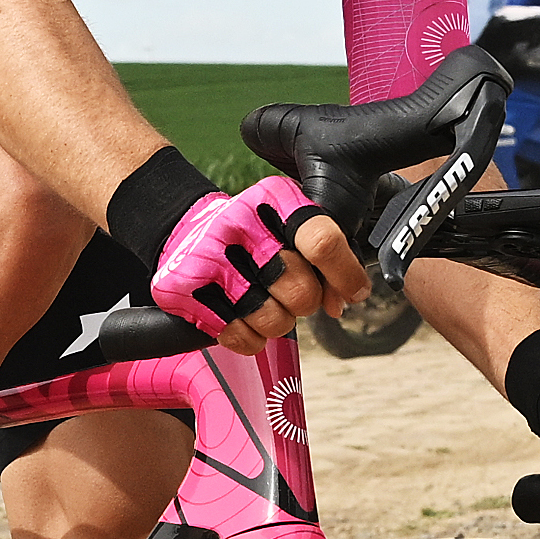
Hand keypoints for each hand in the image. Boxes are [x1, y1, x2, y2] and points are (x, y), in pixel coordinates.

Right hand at [151, 176, 365, 354]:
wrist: (185, 229)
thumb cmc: (252, 233)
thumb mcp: (288, 220)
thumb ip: (324, 254)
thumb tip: (345, 299)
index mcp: (272, 200)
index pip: (321, 241)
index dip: (346, 274)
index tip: (354, 291)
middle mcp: (238, 225)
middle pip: (301, 291)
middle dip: (306, 301)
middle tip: (292, 292)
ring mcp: (208, 259)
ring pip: (275, 321)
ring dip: (278, 321)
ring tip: (265, 302)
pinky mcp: (184, 291)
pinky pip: (243, 338)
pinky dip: (252, 337)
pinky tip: (244, 316)